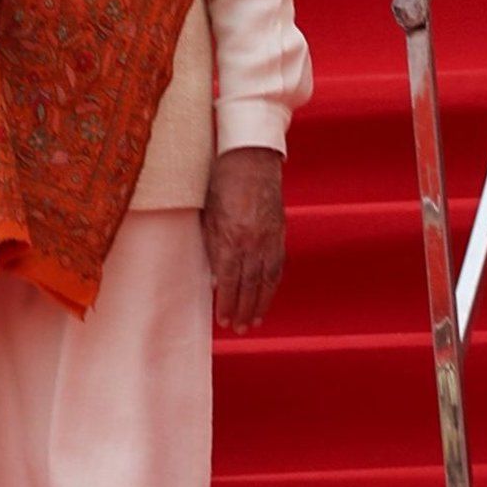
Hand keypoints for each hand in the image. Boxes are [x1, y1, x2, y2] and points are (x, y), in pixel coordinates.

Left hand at [202, 147, 286, 332]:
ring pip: (266, 279)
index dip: (227, 302)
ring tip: (254, 322)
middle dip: (243, 309)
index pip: (229, 280)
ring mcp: (269, 237)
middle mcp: (252, 242)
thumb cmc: (220, 181)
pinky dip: (272, 284)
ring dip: (260, 303)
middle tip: (239, 329)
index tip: (223, 319)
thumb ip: (210, 244)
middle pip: (248, 284)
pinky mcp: (279, 231)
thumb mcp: (206, 212)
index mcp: (230, 237)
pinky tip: (267, 296)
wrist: (251, 157)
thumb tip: (214, 277)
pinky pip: (277, 265)